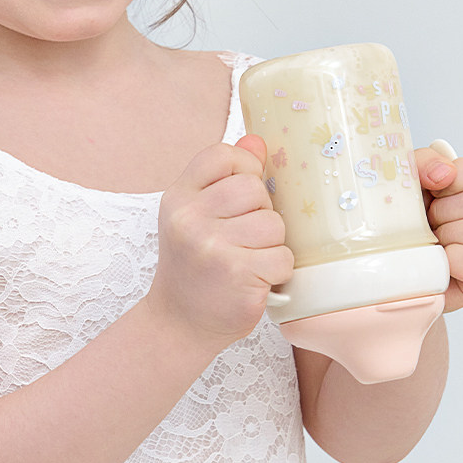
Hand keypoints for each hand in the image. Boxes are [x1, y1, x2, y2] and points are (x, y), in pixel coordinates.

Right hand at [150, 135, 292, 347]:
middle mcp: (189, 218)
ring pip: (274, 223)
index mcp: (178, 197)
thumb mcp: (196, 214)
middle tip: (242, 237)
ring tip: (248, 259)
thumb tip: (257, 140)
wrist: (179, 322)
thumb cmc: (194, 264)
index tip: (239, 197)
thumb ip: (224, 176)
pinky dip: (277, 271)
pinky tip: (255, 280)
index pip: (223, 156)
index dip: (243, 169)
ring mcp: (212, 247)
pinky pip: (283, 257)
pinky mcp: (238, 274)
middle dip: (260, 212)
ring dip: (271, 244)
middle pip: (254, 188)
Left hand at [416, 149, 462, 312]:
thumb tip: (445, 173)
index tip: (433, 191)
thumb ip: (423, 163)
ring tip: (433, 244)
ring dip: (448, 237)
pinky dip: (454, 262)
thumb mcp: (405, 183)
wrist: (394, 268)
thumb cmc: (402, 225)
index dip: (455, 179)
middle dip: (444, 212)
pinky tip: (442, 262)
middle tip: (428, 224)